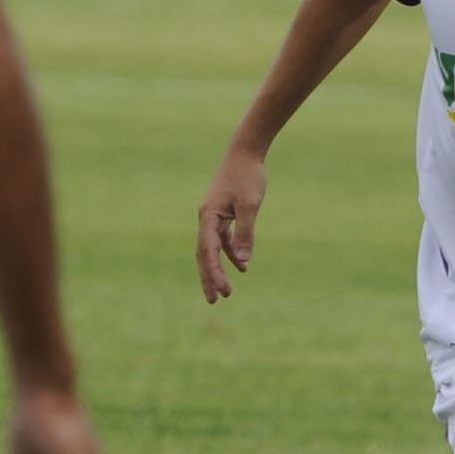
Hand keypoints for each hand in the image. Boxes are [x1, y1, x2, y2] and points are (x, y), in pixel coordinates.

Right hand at [195, 146, 266, 301]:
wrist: (245, 152)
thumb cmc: (248, 176)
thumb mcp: (249, 205)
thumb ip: (245, 233)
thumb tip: (244, 260)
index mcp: (208, 216)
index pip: (208, 251)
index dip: (214, 273)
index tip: (222, 292)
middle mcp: (206, 218)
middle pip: (204, 254)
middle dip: (209, 278)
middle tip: (214, 300)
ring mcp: (213, 216)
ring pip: (212, 249)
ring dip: (219, 268)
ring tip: (226, 291)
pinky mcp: (223, 213)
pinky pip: (223, 239)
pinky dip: (231, 252)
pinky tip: (243, 266)